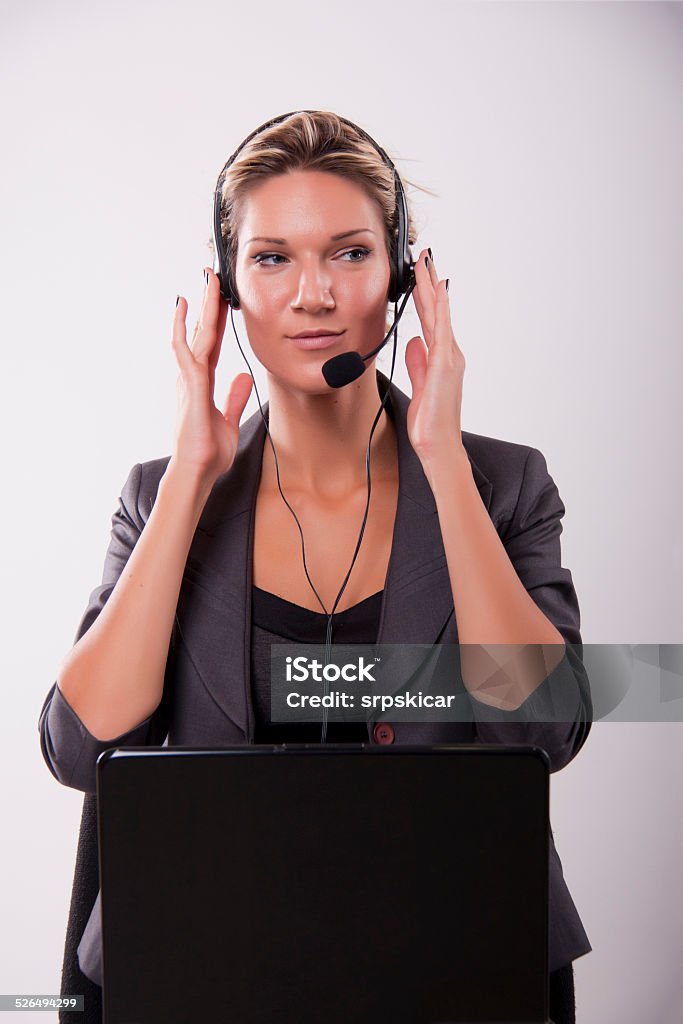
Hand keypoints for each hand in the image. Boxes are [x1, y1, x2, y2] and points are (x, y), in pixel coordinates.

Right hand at [171, 267, 252, 484]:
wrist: (198, 471)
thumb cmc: (208, 451)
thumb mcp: (228, 419)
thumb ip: (234, 396)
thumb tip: (244, 377)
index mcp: (204, 382)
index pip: (213, 343)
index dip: (217, 320)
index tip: (222, 299)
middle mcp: (193, 376)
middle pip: (204, 332)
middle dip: (209, 304)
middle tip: (213, 276)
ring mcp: (189, 379)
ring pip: (197, 334)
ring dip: (201, 307)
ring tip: (205, 282)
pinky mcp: (190, 385)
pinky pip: (185, 350)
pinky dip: (183, 328)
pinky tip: (183, 308)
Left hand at [404, 248, 466, 467]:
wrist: (438, 445)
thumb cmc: (430, 421)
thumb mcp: (420, 384)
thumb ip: (418, 362)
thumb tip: (414, 341)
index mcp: (441, 357)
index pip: (431, 319)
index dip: (425, 295)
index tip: (420, 274)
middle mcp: (449, 353)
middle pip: (436, 310)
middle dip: (429, 283)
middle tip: (424, 257)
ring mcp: (449, 358)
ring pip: (439, 314)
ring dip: (432, 288)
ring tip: (426, 264)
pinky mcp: (444, 365)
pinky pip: (441, 330)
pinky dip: (439, 309)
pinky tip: (436, 292)